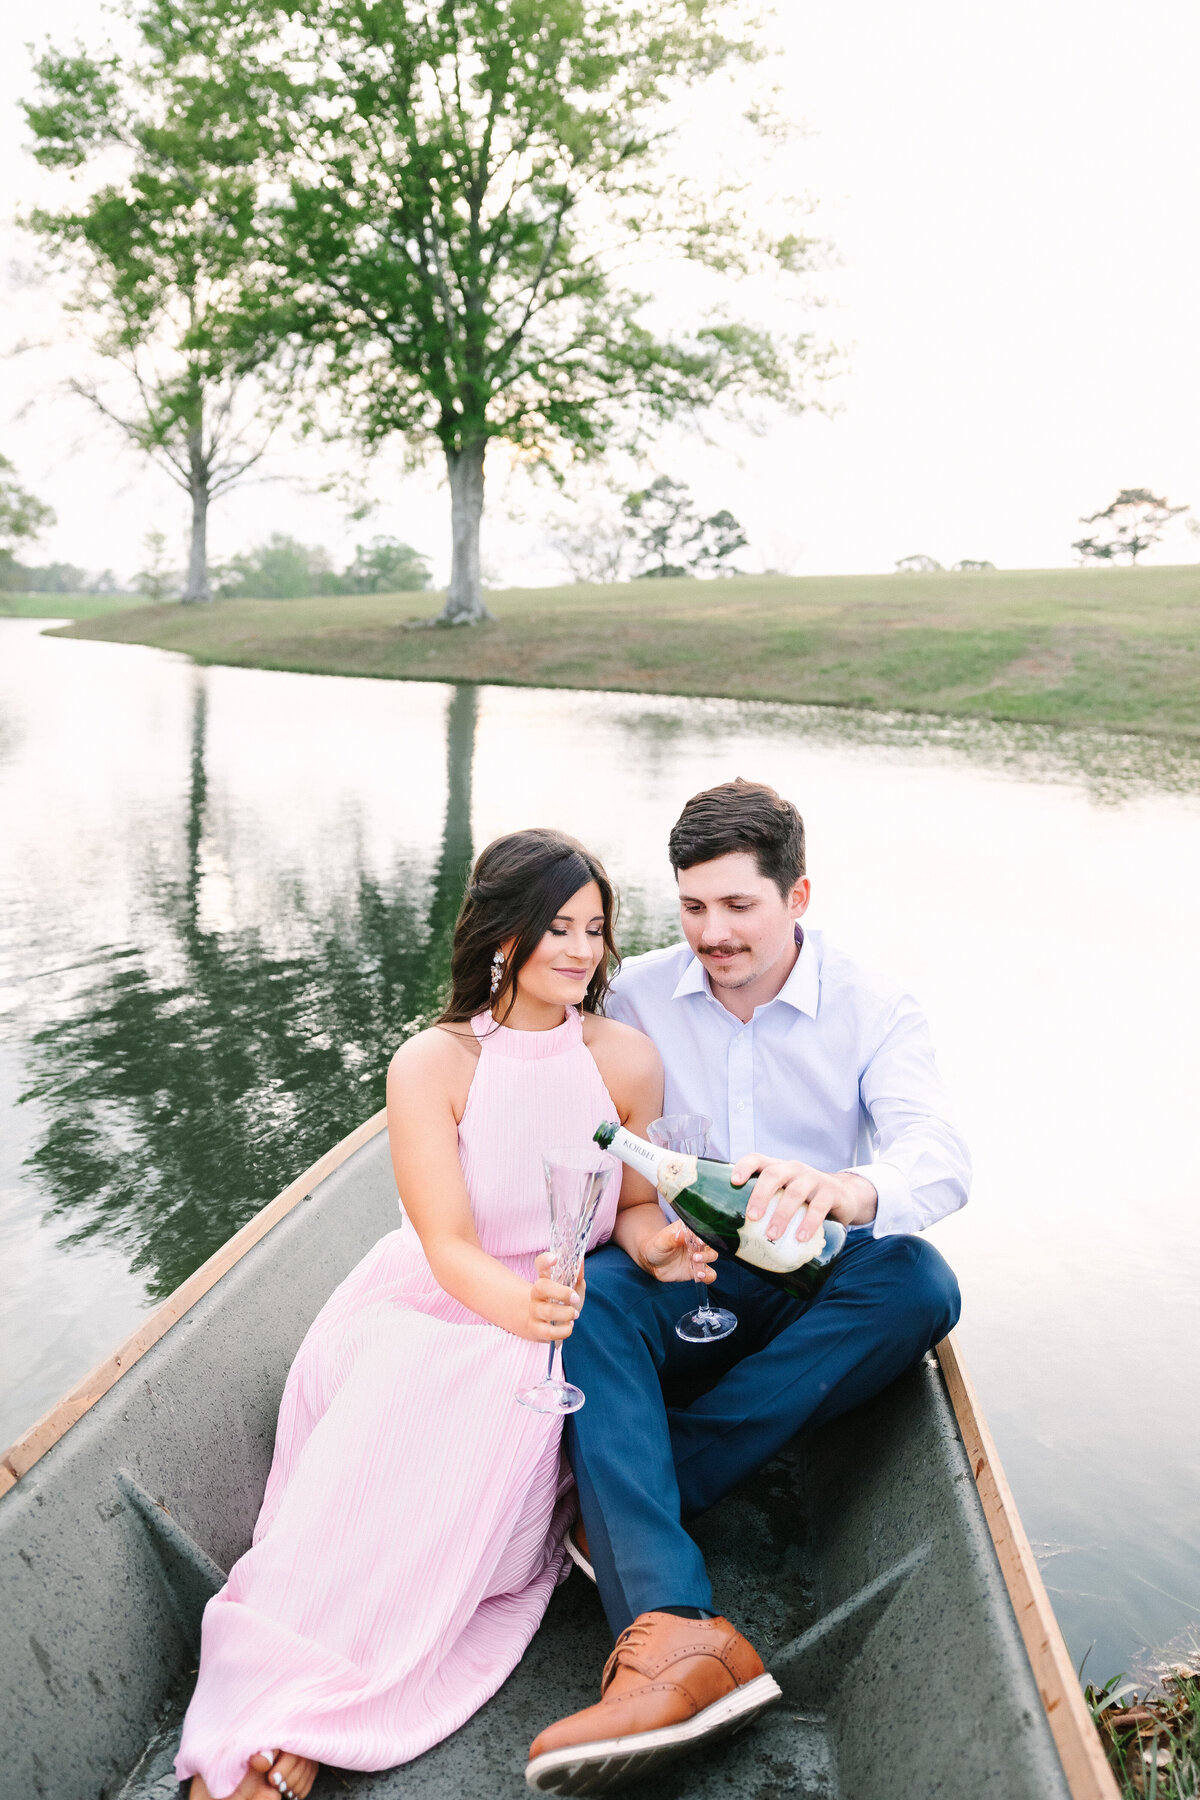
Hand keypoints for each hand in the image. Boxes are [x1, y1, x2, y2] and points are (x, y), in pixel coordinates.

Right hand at [524, 1249, 583, 1342]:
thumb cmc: (562, 1304)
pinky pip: (548, 1332)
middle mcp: (536, 1294)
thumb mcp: (572, 1289)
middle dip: (562, 1293)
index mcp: (545, 1279)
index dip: (545, 1260)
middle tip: (575, 1298)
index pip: (540, 1265)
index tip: (555, 1258)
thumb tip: (581, 1260)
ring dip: (566, 1313)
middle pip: (542, 1287)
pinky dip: (563, 1330)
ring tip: (574, 1314)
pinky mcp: (536, 1329)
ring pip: (547, 1311)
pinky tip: (569, 1327)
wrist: (544, 1325)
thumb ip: (577, 1276)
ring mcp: (534, 1312)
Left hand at [640, 1220, 717, 1284]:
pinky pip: (709, 1273)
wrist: (653, 1263)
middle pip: (710, 1243)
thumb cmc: (657, 1248)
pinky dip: (708, 1276)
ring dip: (707, 1262)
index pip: (700, 1230)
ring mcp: (699, 1255)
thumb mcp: (660, 1242)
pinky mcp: (698, 1269)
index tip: (699, 1242)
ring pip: (712, 1256)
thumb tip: (680, 1234)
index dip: (702, 1235)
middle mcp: (697, 1242)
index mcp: (689, 1230)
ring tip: (699, 1270)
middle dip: (706, 1251)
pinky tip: (701, 1277)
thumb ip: (670, 1239)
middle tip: (695, 1257)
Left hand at [729, 1155, 877, 1243]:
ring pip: (795, 1192)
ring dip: (782, 1214)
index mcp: (779, 1168)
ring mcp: (814, 1179)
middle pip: (774, 1174)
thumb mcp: (786, 1196)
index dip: (744, 1167)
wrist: (845, 1197)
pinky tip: (800, 1237)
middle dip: (760, 1195)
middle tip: (752, 1217)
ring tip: (773, 1236)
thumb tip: (737, 1238)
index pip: (758, 1159)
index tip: (734, 1181)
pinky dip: (809, 1223)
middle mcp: (794, 1169)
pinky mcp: (832, 1192)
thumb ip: (768, 1208)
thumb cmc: (805, 1200)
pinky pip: (819, 1207)